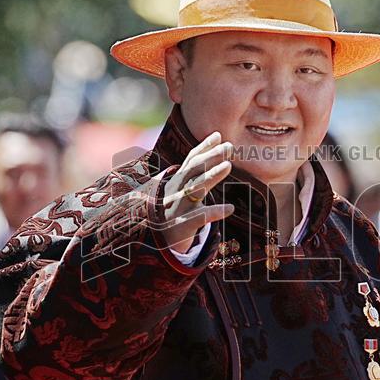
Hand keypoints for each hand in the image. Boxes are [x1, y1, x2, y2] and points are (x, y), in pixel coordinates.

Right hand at [160, 131, 234, 253]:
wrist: (148, 244)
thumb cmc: (170, 214)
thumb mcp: (176, 193)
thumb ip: (192, 173)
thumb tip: (209, 147)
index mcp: (175, 183)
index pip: (190, 162)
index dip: (203, 148)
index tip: (218, 135)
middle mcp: (175, 192)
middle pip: (193, 171)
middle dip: (210, 157)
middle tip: (229, 146)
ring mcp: (177, 208)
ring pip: (194, 190)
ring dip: (211, 176)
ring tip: (228, 166)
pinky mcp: (181, 226)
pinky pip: (199, 218)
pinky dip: (214, 212)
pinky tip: (231, 208)